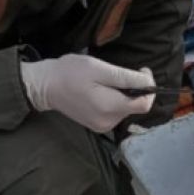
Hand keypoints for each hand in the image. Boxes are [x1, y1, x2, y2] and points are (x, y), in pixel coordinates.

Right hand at [19, 55, 155, 132]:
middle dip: (135, 89)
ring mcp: (103, 126)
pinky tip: (102, 91)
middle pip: (136, 106)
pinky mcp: (98, 125)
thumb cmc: (70, 73)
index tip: (141, 71)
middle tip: (121, 72)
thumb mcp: (99, 68)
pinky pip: (117, 112)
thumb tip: (148, 83)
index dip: (148, 87)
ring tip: (107, 81)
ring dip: (125, 94)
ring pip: (127, 109)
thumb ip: (125, 78)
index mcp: (110, 108)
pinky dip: (116, 100)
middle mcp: (109, 122)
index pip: (145, 104)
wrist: (45, 86)